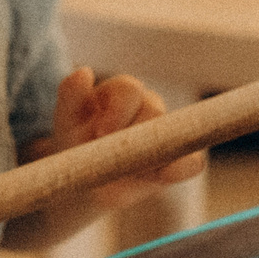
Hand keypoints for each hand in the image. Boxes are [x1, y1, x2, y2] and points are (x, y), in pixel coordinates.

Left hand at [48, 67, 204, 211]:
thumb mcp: (66, 121)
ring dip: (154, 153)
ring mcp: (165, 134)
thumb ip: (70, 94)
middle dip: (134, 132)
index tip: (101, 132)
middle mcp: (148, 107)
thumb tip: (84, 71)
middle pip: (154, 109)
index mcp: (121, 92)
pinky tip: (158, 176)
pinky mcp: (177, 160)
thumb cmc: (75, 146)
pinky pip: (192, 162)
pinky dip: (179, 168)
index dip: (119, 110)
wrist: (85, 185)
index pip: (130, 89)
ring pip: (175, 133)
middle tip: (113, 153)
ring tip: (129, 169)